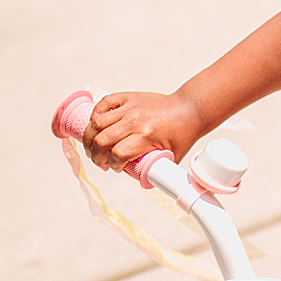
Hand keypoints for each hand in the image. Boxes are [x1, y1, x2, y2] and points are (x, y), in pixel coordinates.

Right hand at [82, 91, 205, 171]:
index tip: (116, 168)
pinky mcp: (128, 97)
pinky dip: (95, 115)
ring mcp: (130, 107)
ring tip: (93, 148)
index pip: (118, 154)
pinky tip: (95, 126)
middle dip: (96, 156)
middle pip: (102, 140)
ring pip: (97, 123)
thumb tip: (144, 183)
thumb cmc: (183, 132)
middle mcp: (136, 121)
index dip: (113, 165)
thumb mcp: (174, 156)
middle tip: (100, 162)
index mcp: (147, 136)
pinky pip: (104, 103)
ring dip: (89, 139)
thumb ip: (158, 170)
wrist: (190, 109)